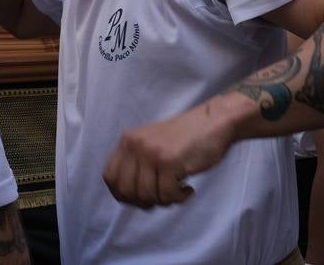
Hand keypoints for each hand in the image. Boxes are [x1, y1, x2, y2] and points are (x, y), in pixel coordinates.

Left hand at [101, 97, 244, 208]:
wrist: (213, 122)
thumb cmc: (185, 139)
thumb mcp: (151, 144)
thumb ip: (136, 163)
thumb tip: (127, 198)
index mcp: (128, 140)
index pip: (110, 176)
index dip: (121, 194)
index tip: (139, 200)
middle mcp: (135, 145)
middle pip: (126, 190)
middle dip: (144, 202)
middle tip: (162, 197)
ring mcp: (152, 153)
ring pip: (147, 195)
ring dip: (164, 200)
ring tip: (177, 191)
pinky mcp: (170, 161)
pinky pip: (167, 195)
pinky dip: (180, 198)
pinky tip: (188, 189)